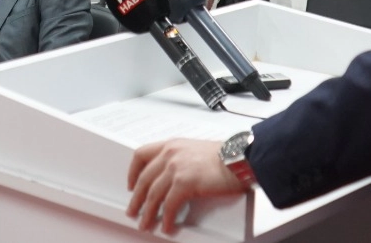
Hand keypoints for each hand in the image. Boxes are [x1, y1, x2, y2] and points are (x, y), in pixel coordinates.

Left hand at [127, 138, 246, 233]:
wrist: (239, 158)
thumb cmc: (226, 156)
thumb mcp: (196, 150)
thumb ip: (182, 159)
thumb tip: (174, 179)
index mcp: (172, 145)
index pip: (142, 154)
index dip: (133, 172)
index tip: (131, 183)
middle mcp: (170, 154)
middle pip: (144, 178)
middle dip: (136, 198)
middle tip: (133, 210)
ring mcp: (175, 167)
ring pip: (153, 194)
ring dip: (147, 212)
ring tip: (145, 223)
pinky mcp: (184, 182)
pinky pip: (169, 205)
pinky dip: (166, 218)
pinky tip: (167, 225)